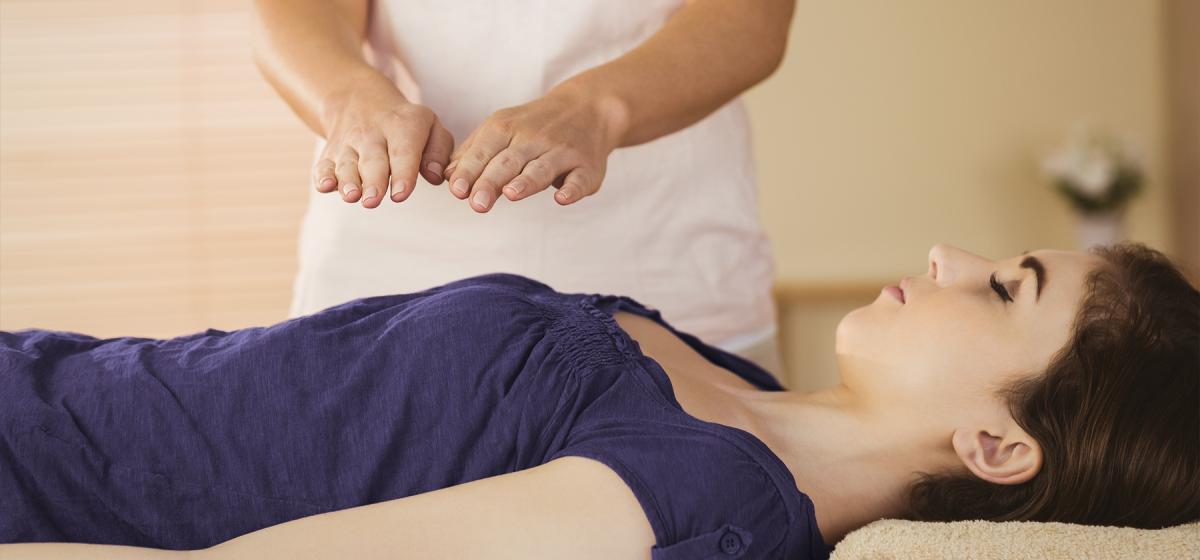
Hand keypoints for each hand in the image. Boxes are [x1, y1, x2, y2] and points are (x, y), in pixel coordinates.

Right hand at [314, 72, 453, 207]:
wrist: (360, 100)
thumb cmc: (406, 125)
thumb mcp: (431, 127)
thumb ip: (438, 153)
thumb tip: (434, 176)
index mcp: (403, 126)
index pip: (403, 152)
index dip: (402, 173)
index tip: (400, 194)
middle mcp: (373, 134)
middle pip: (372, 160)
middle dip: (373, 181)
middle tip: (373, 200)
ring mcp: (349, 144)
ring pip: (347, 164)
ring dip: (347, 181)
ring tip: (351, 196)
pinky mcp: (330, 154)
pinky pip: (324, 165)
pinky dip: (323, 176)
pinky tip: (325, 186)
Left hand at [445, 86, 627, 211]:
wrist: (589, 108)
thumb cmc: (535, 126)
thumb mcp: (502, 128)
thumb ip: (475, 152)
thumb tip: (447, 177)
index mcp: (507, 127)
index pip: (485, 150)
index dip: (470, 170)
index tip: (457, 190)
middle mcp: (534, 137)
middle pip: (509, 161)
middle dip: (492, 181)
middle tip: (476, 204)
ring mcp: (562, 151)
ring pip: (542, 167)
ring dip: (527, 181)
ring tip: (511, 194)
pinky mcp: (587, 166)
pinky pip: (580, 178)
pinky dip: (572, 188)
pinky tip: (562, 198)